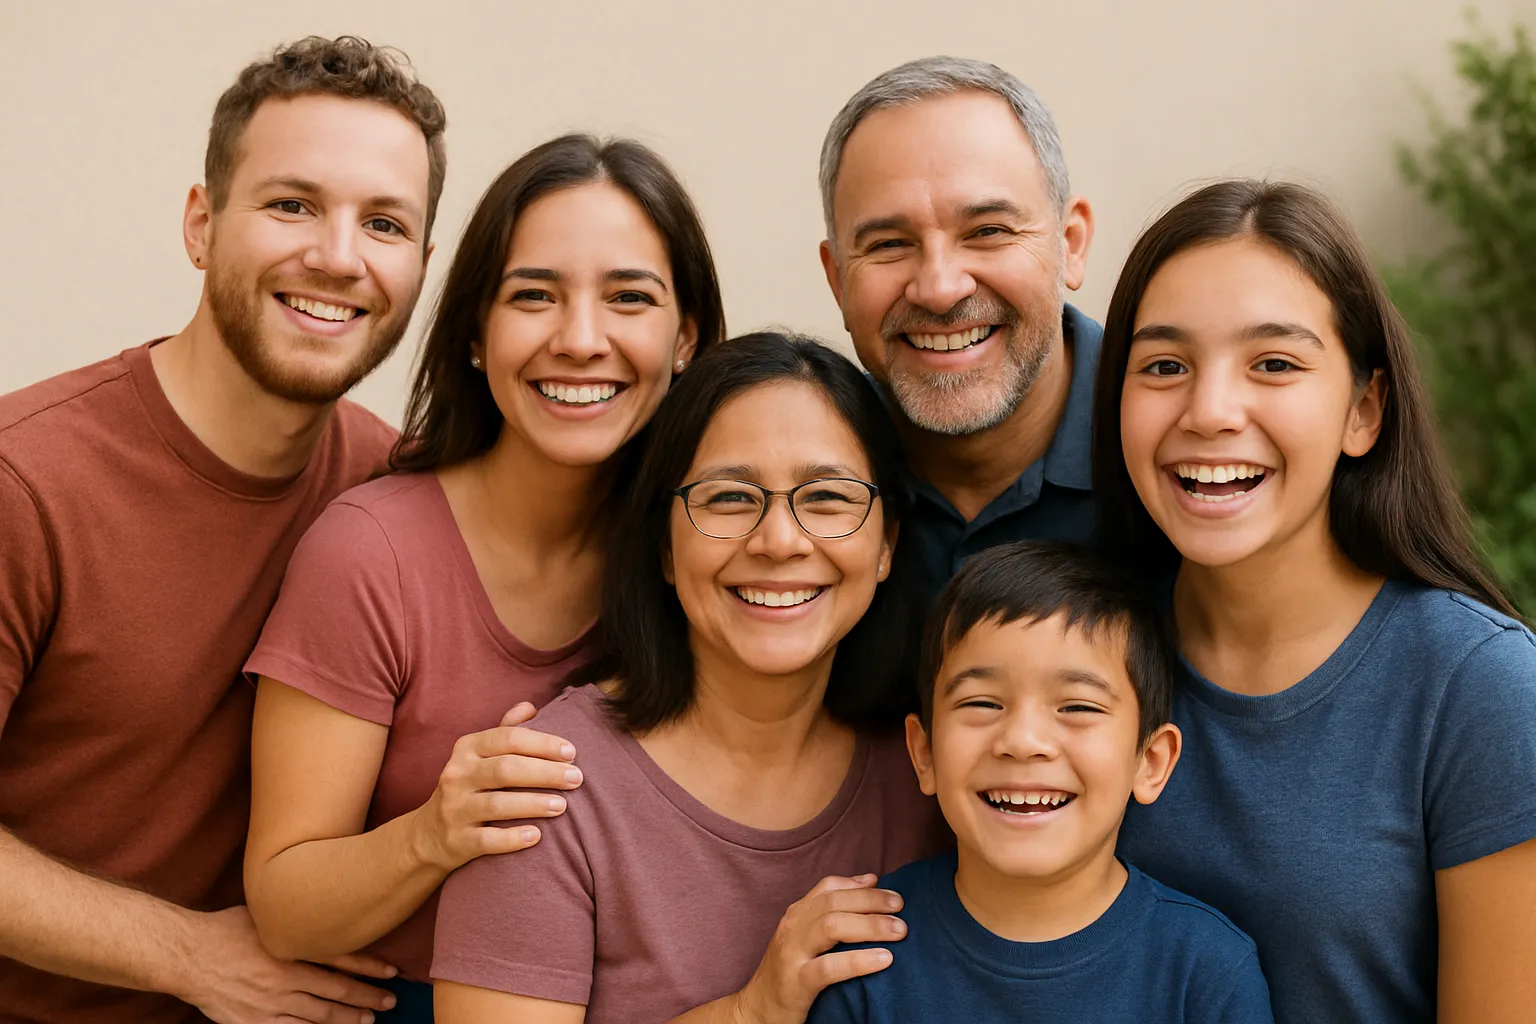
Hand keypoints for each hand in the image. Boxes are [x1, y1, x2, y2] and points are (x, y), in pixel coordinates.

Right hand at [179, 906, 398, 1023]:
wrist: (188, 957)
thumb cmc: (225, 929)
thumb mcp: (265, 914)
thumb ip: (295, 920)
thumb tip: (323, 910)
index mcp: (292, 948)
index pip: (342, 958)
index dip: (370, 967)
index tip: (392, 972)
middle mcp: (286, 978)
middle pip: (337, 991)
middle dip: (367, 998)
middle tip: (390, 1002)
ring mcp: (271, 1004)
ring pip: (319, 1016)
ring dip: (347, 1019)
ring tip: (368, 1021)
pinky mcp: (255, 1023)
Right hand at [412, 702, 581, 871]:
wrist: (430, 834)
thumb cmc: (470, 786)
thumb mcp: (480, 754)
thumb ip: (505, 730)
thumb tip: (530, 707)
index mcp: (467, 748)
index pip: (508, 738)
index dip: (542, 743)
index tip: (571, 752)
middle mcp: (457, 775)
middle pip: (506, 769)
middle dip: (545, 772)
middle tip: (576, 778)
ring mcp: (455, 809)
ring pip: (497, 804)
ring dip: (533, 804)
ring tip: (562, 806)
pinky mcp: (457, 841)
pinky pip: (487, 840)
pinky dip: (512, 838)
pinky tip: (537, 836)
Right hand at [733, 874, 905, 1023]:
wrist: (755, 1011)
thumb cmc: (788, 972)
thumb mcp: (804, 937)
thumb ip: (830, 911)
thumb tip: (870, 880)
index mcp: (796, 915)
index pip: (829, 887)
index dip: (861, 885)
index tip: (891, 890)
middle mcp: (792, 928)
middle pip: (834, 902)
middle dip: (872, 901)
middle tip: (902, 908)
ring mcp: (791, 954)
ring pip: (832, 926)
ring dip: (870, 925)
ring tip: (899, 931)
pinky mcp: (796, 983)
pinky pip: (829, 968)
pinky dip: (859, 961)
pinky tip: (884, 959)